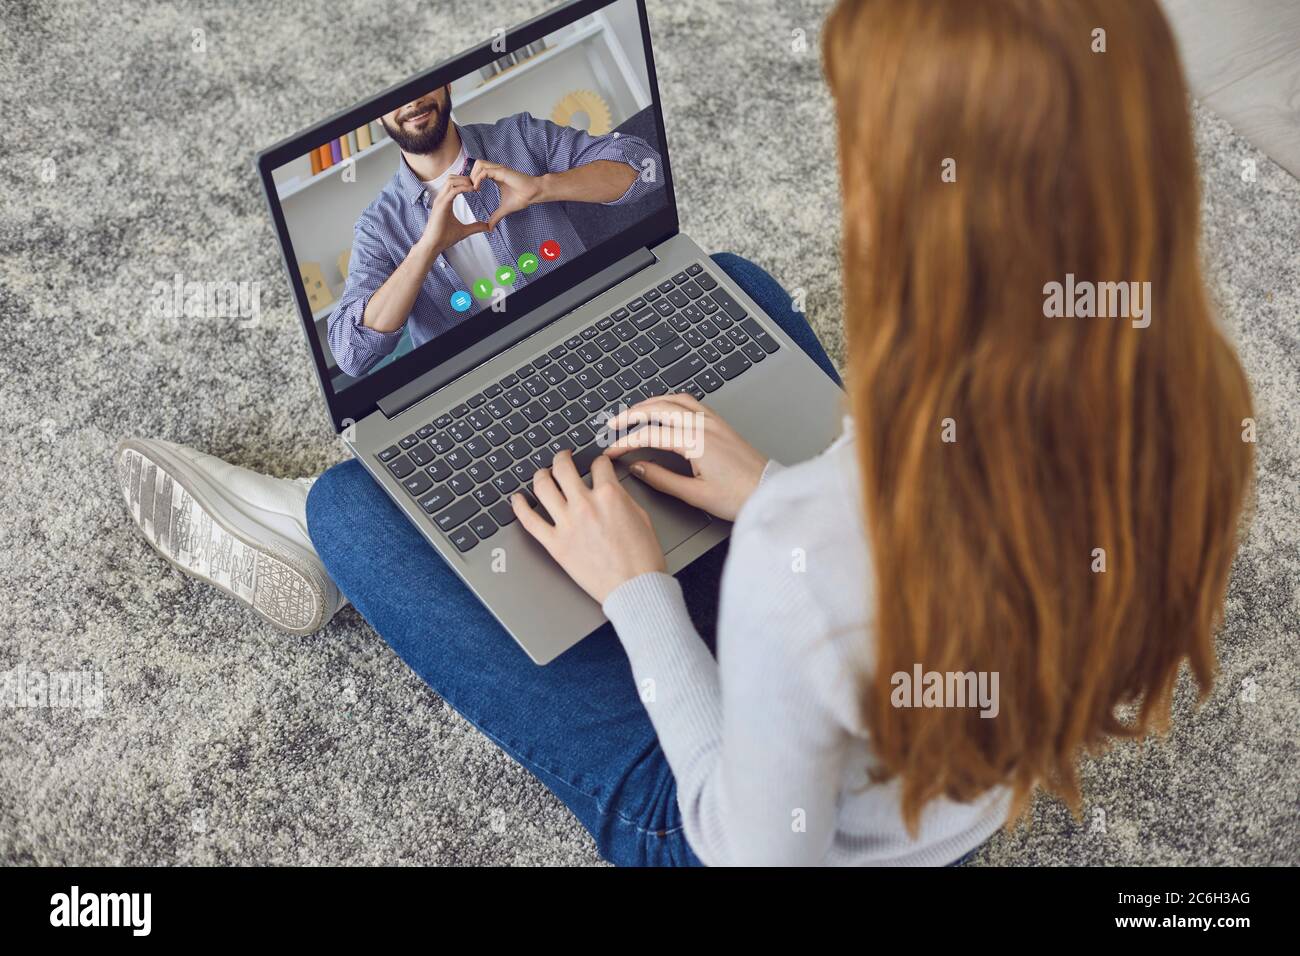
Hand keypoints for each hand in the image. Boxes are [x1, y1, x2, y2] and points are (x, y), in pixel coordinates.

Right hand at [421, 175, 488, 254]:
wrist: (433, 245)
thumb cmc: (444, 238)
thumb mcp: (464, 231)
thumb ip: (476, 227)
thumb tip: (488, 227)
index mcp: (445, 201)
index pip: (453, 183)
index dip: (465, 182)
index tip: (477, 187)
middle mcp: (441, 198)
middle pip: (452, 178)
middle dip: (465, 178)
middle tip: (478, 184)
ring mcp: (440, 200)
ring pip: (451, 180)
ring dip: (464, 181)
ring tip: (475, 186)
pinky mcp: (441, 205)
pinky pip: (453, 190)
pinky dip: (463, 187)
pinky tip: (473, 190)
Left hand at [470, 160, 544, 229]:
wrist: (533, 194)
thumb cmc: (522, 198)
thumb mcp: (504, 209)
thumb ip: (496, 216)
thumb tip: (490, 228)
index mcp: (496, 176)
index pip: (479, 171)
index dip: (473, 179)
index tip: (472, 191)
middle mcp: (496, 170)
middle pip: (477, 164)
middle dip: (470, 175)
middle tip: (470, 188)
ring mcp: (498, 169)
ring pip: (479, 164)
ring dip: (473, 175)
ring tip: (474, 188)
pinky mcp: (501, 171)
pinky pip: (485, 172)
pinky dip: (478, 179)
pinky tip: (477, 189)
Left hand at [512, 450, 665, 604]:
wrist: (635, 588)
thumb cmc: (643, 558)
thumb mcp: (641, 517)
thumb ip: (621, 498)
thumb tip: (609, 491)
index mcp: (609, 495)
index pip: (597, 465)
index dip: (597, 461)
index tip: (595, 464)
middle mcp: (585, 504)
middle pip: (563, 468)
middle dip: (562, 458)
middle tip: (562, 458)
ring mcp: (567, 524)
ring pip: (543, 487)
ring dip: (540, 475)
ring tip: (542, 474)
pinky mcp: (555, 544)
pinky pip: (529, 520)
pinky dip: (520, 507)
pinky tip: (517, 499)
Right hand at [604, 394, 768, 521]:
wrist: (769, 493)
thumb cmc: (739, 496)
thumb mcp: (695, 494)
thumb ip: (662, 479)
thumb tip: (638, 468)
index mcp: (696, 441)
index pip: (650, 435)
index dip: (626, 442)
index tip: (611, 451)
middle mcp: (704, 425)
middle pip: (659, 408)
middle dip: (631, 414)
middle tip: (613, 425)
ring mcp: (714, 421)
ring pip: (675, 399)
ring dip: (651, 403)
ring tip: (634, 413)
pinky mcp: (721, 424)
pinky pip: (690, 402)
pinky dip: (670, 402)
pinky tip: (664, 410)